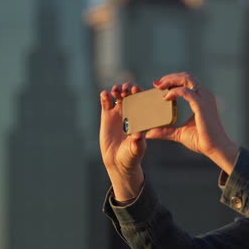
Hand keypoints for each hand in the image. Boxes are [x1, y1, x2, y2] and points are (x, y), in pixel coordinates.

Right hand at [99, 83, 144, 200]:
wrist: (117, 161)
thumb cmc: (131, 155)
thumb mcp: (136, 149)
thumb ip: (137, 143)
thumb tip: (138, 135)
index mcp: (142, 117)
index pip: (143, 100)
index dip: (140, 93)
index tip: (136, 90)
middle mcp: (132, 112)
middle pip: (131, 94)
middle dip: (129, 88)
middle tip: (126, 89)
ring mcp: (119, 112)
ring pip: (119, 95)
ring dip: (117, 89)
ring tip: (115, 91)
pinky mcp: (107, 115)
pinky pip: (106, 101)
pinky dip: (105, 95)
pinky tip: (105, 95)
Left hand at [146, 72, 238, 173]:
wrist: (215, 148)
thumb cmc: (202, 140)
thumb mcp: (179, 133)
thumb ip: (165, 131)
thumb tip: (149, 133)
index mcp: (202, 98)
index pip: (187, 81)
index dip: (173, 80)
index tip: (159, 85)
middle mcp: (204, 95)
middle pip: (186, 76)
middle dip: (170, 77)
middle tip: (156, 84)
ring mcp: (204, 98)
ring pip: (187, 79)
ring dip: (171, 80)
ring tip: (159, 87)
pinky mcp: (201, 105)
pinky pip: (185, 91)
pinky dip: (174, 91)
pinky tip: (165, 97)